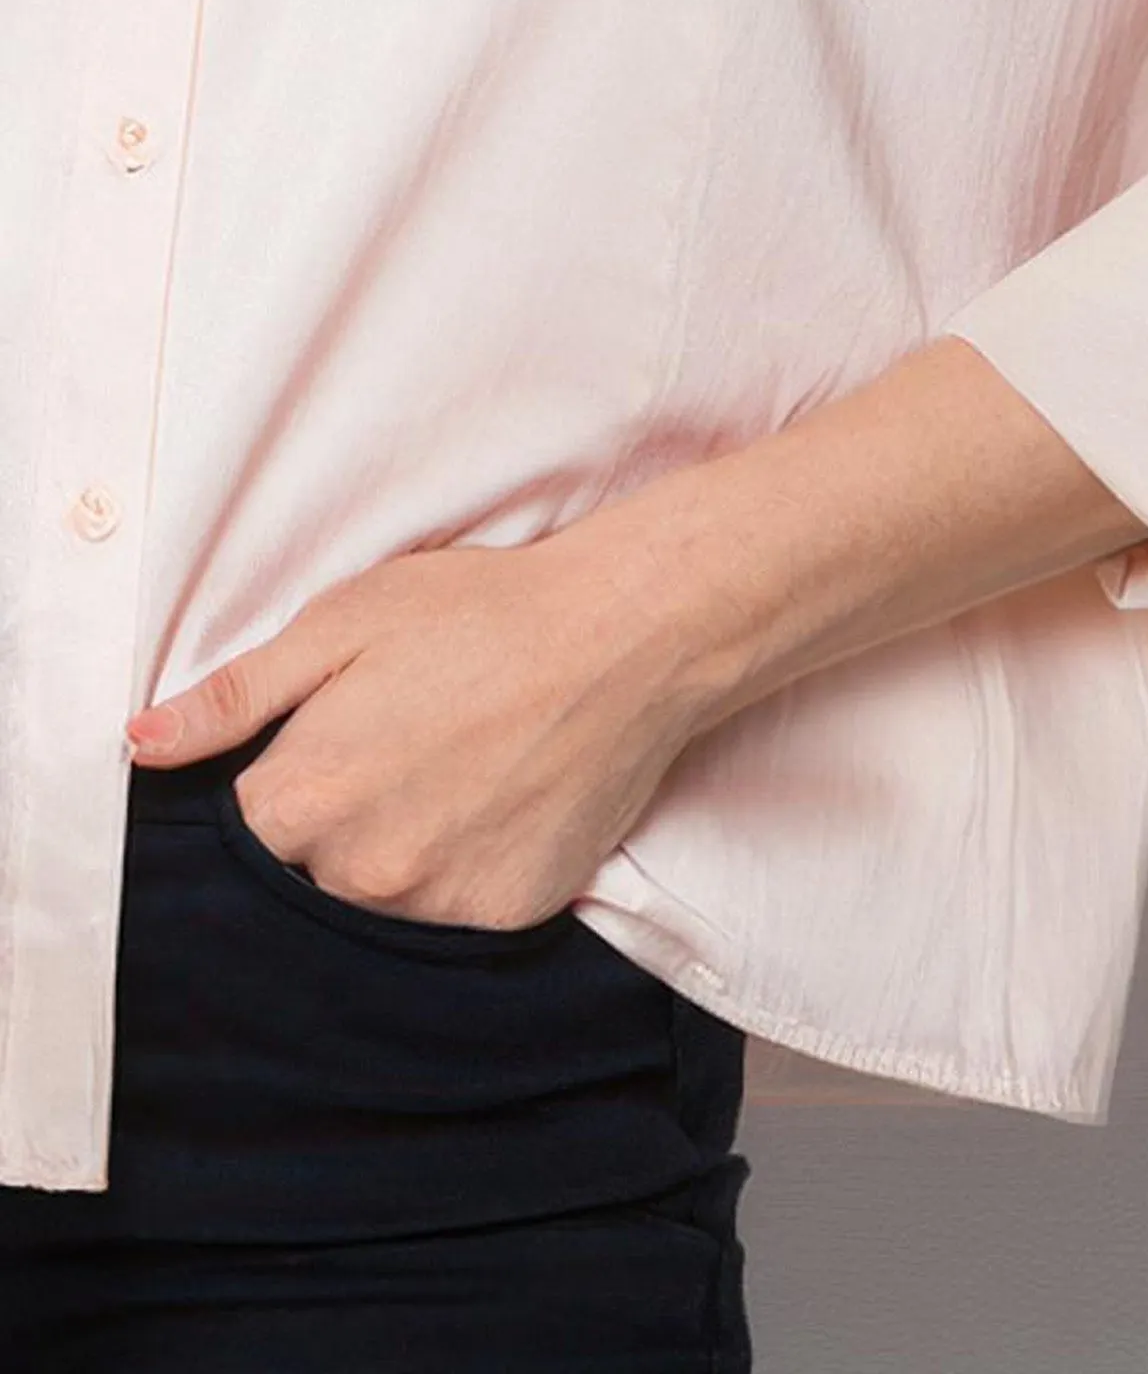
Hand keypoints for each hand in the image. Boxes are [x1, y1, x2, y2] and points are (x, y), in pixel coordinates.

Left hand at [121, 510, 729, 931]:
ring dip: (399, 853)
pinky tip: (499, 804)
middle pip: (310, 875)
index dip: (280, 784)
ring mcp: (438, 906)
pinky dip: (467, 870)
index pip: (241, 832)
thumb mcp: (342, 622)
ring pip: (383, 901)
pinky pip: (458, 915)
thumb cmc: (482, 613)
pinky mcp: (509, 916)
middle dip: (338, 821)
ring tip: (455, 773)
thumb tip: (139, 745)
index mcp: (299, 801)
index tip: (325, 746)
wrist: (625, 635)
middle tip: (403, 748)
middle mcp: (359, 874)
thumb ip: (234, 695)